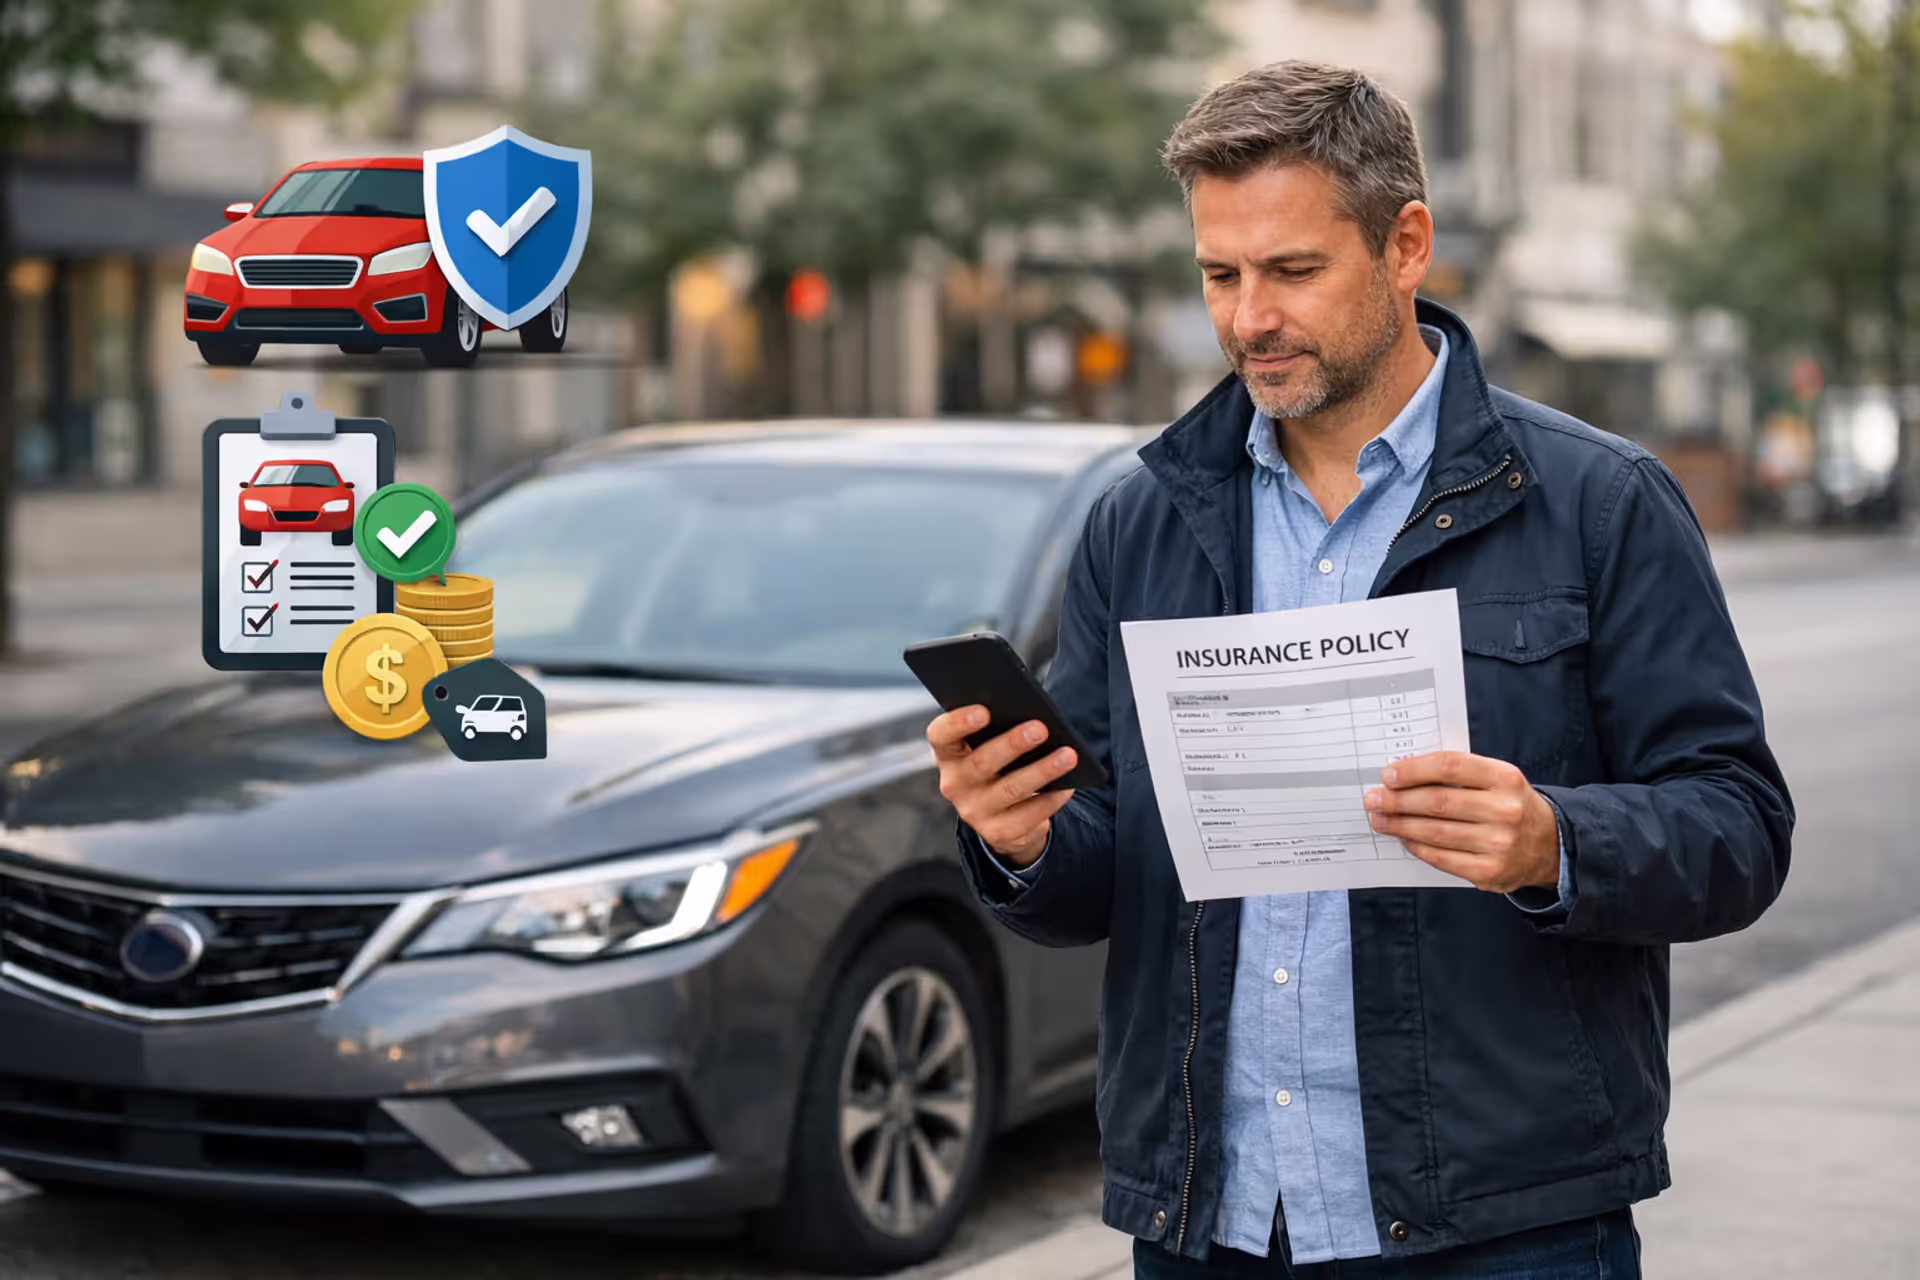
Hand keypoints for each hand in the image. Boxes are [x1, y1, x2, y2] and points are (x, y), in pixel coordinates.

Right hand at [927, 706, 1078, 867]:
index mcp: (949, 754)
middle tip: (1040, 728)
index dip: (958, 723)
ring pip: (1011, 790)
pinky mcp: (997, 833)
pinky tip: (1067, 786)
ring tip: (1068, 756)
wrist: (1001, 816)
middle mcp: (955, 784)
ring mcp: (974, 812)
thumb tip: (1032, 720)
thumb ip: (998, 731)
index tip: (984, 711)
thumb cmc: (999, 766)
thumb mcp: (989, 748)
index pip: (941, 735)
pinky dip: (1051, 799)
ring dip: (1042, 771)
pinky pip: (1028, 816)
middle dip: (1013, 744)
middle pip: (982, 763)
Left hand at [1363, 752, 1559, 893]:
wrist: (1549, 845)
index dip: (1414, 770)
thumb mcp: (1496, 779)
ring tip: (1380, 819)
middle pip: (1437, 801)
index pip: (1450, 766)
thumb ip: (1457, 773)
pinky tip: (1404, 838)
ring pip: (1434, 832)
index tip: (1389, 775)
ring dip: (1399, 825)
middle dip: (1397, 800)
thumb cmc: (1510, 805)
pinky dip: (1416, 846)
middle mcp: (1504, 810)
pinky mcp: (1489, 871)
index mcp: (1504, 778)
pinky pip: (1440, 857)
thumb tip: (1403, 775)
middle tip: (1373, 799)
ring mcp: (1498, 844)